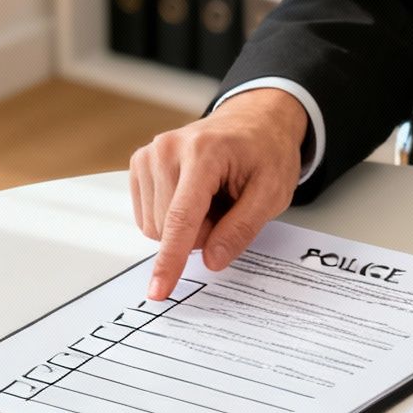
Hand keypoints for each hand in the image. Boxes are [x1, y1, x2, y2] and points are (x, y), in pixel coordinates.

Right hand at [131, 89, 307, 299]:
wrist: (253, 121)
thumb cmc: (265, 152)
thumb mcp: (272, 192)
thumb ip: (241, 229)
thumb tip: (212, 260)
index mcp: (203, 153)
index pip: (181, 218)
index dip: (170, 260)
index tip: (159, 290)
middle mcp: (167, 149)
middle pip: (166, 228)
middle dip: (199, 234)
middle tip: (226, 209)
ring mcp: (149, 154)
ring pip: (154, 226)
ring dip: (186, 227)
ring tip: (211, 199)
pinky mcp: (140, 162)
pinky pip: (147, 216)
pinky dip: (171, 217)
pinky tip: (193, 197)